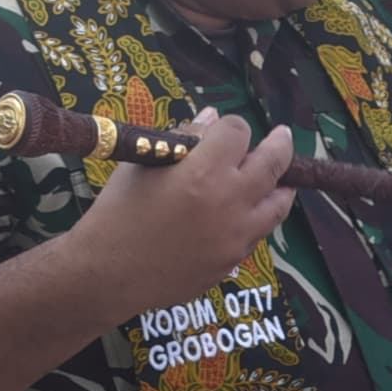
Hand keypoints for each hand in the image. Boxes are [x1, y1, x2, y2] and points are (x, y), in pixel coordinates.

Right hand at [64, 109, 296, 330]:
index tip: (226, 130)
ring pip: (278, 204)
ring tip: (280, 178)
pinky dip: (258, 217)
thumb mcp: (143, 164)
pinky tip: (247, 211)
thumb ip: (183, 138)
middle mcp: (229, 201)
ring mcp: (236, 235)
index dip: (232, 126)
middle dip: (280, 144)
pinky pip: (258, 232)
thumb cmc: (118, 211)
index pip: (238, 131)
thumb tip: (212, 118)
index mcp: (203, 171)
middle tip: (283, 136)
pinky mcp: (234, 260)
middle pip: (273, 163)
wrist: (109, 273)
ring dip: (281, 186)